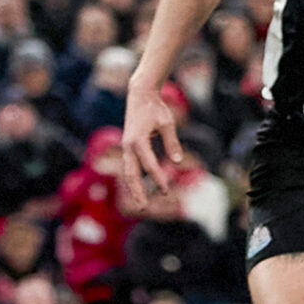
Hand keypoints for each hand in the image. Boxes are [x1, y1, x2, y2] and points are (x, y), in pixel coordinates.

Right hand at [123, 84, 184, 198]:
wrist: (139, 95)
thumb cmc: (155, 108)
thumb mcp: (167, 123)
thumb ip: (172, 142)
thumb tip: (177, 161)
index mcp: (138, 141)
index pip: (149, 165)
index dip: (158, 178)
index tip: (166, 190)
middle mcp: (129, 146)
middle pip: (132, 174)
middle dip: (137, 191)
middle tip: (144, 208)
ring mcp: (126, 147)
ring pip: (128, 172)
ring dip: (134, 188)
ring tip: (141, 203)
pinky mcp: (128, 146)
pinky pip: (130, 166)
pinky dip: (135, 178)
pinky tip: (141, 188)